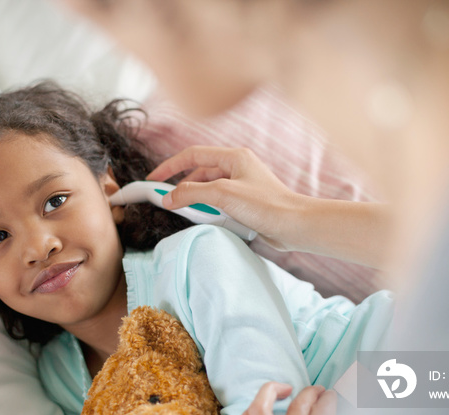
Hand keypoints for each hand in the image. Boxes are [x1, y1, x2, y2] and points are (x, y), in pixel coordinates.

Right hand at [146, 146, 299, 249]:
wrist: (295, 226)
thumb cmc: (266, 205)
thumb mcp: (222, 195)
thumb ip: (192, 193)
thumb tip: (169, 198)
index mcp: (234, 157)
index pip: (193, 155)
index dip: (170, 166)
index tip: (154, 179)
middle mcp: (238, 168)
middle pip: (199, 172)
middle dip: (182, 186)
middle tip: (167, 201)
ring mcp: (242, 186)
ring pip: (208, 189)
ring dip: (197, 200)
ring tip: (187, 212)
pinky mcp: (246, 203)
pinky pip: (219, 203)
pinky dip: (209, 210)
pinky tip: (206, 220)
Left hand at [237, 382, 336, 414]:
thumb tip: (334, 411)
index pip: (322, 412)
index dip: (329, 399)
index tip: (331, 395)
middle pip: (296, 408)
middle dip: (310, 393)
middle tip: (318, 390)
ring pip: (260, 413)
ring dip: (273, 393)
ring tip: (286, 389)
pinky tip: (258, 407)